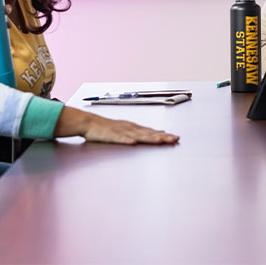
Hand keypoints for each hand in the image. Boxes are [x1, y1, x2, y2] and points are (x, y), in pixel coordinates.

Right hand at [53, 106, 178, 144]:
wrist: (89, 123)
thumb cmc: (108, 128)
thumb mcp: (128, 129)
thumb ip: (142, 132)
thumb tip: (158, 133)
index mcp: (135, 127)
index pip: (152, 131)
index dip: (164, 135)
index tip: (175, 137)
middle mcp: (130, 128)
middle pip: (149, 133)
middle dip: (162, 136)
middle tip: (174, 139)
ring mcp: (121, 131)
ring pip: (138, 135)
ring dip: (149, 138)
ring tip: (160, 140)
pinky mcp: (110, 135)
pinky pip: (119, 138)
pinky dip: (127, 140)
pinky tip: (133, 142)